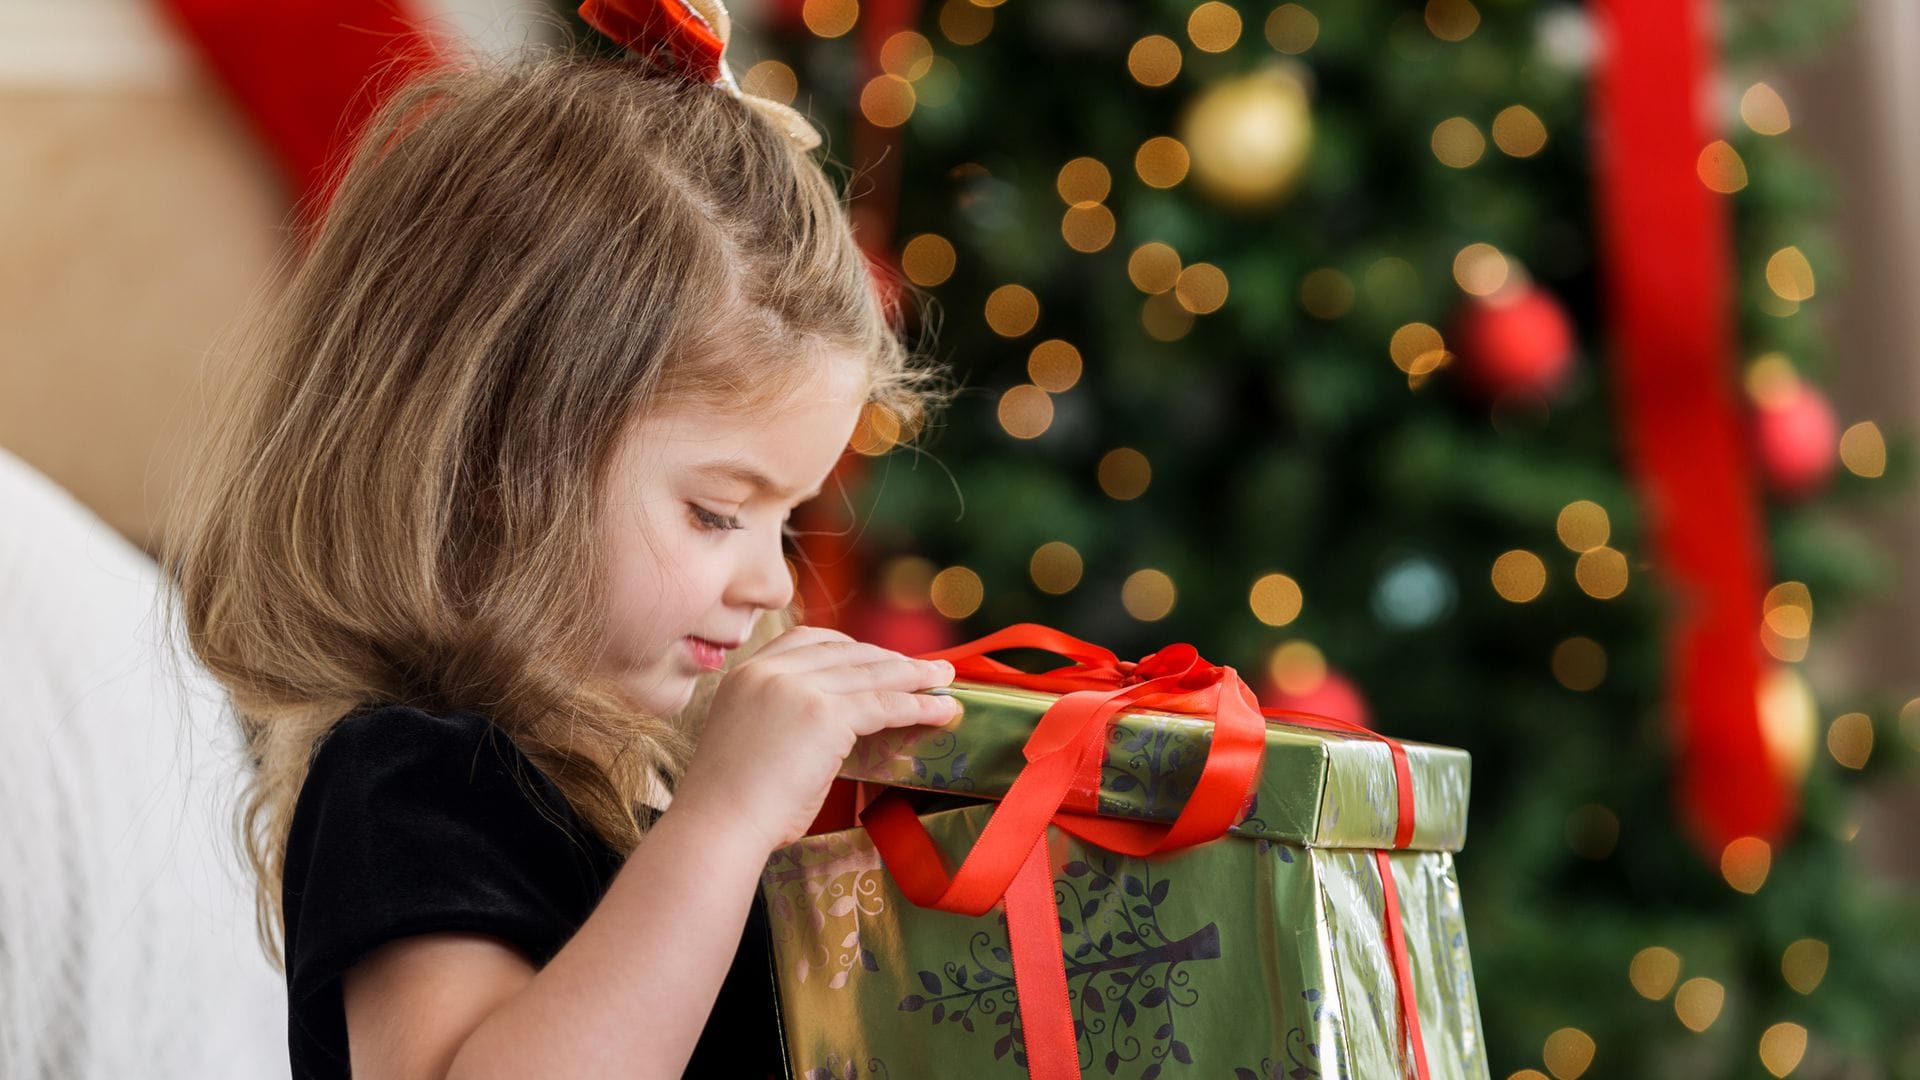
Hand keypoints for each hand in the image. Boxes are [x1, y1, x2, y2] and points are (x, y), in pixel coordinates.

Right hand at [671, 625, 959, 852]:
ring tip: (945, 679)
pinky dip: (918, 705)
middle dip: (890, 659)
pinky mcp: (824, 715)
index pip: (808, 640)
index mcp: (746, 673)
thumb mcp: (752, 738)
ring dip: (915, 676)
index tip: (878, 656)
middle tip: (926, 667)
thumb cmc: (731, 804)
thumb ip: (785, 718)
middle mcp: (770, 671)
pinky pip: (883, 704)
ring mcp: (797, 688)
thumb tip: (835, 725)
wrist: (718, 826)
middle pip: (846, 652)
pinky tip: (941, 709)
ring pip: (871, 674)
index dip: (851, 646)